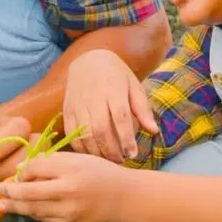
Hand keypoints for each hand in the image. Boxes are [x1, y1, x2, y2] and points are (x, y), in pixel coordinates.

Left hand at [0, 151, 128, 221]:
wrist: (124, 197)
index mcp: (70, 169)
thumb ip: (50, 161)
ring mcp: (69, 211)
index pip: (36, 168)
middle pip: (29, 192)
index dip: (23, 171)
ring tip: (3, 205)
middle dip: (11, 192)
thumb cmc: (100, 173)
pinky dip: (34, 213)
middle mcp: (68, 191)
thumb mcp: (77, 159)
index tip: (16, 173)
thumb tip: (23, 168)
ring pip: (34, 209)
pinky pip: (45, 219)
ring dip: (16, 207)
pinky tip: (26, 209)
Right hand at [62, 49, 157, 163]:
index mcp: (113, 90)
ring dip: (96, 152)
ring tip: (108, 160)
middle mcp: (93, 97)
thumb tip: (154, 131)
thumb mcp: (133, 85)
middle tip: (121, 162)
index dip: (126, 138)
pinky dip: (80, 147)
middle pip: (100, 129)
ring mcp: (78, 104)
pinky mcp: (67, 109)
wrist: (87, 60)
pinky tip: (91, 154)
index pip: (120, 117)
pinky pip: (71, 133)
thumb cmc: (116, 75)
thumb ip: (142, 108)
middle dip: (111, 150)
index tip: (133, 154)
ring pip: (84, 133)